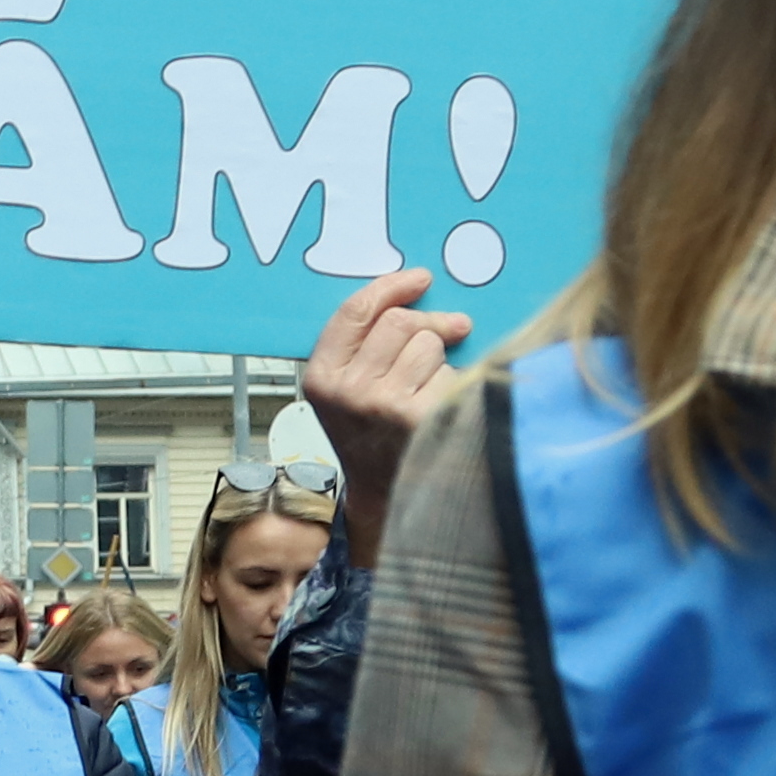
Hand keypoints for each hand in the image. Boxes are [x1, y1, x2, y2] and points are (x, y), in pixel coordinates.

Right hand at [301, 268, 471, 559]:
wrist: (387, 496)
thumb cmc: (372, 434)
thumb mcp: (344, 390)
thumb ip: (360, 345)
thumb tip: (412, 291)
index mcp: (321, 378)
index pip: (354, 312)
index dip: (391, 287)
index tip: (419, 279)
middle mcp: (348, 391)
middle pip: (399, 322)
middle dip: (429, 322)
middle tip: (453, 328)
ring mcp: (384, 405)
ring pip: (428, 344)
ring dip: (440, 358)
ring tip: (432, 385)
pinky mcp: (421, 418)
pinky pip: (451, 372)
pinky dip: (454, 383)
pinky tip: (444, 405)